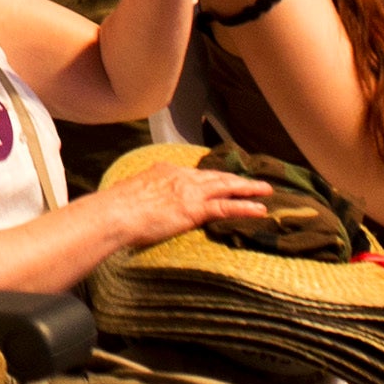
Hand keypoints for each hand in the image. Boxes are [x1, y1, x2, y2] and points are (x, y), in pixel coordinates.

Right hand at [88, 159, 278, 254]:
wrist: (117, 212)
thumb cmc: (118, 208)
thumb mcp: (135, 192)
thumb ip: (148, 193)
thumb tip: (146, 202)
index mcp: (166, 171)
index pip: (196, 173)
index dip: (213, 176)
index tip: (223, 178)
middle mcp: (182, 177)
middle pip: (216, 176)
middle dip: (236, 178)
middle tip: (254, 181)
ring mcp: (191, 192)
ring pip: (227, 188)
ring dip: (248, 189)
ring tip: (266, 191)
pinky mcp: (196, 209)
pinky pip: (227, 207)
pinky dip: (245, 208)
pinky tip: (260, 210)